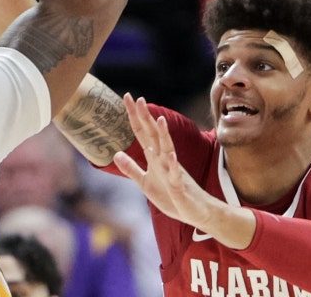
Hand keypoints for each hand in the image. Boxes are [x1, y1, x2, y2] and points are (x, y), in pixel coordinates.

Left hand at [112, 94, 218, 228]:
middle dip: (146, 118)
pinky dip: (173, 165)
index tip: (127, 97)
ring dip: (164, 135)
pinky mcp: (179, 185)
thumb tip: (115, 153)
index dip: (134, 116)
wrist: (195, 211)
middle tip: (138, 98)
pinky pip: (176, 174)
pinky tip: (171, 155)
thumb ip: (131, 168)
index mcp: (155, 158)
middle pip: (153, 135)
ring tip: (160, 119)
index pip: (142, 133)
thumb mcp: (145, 182)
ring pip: (168, 150)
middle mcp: (165, 159)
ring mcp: (173, 171)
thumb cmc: (171, 196)